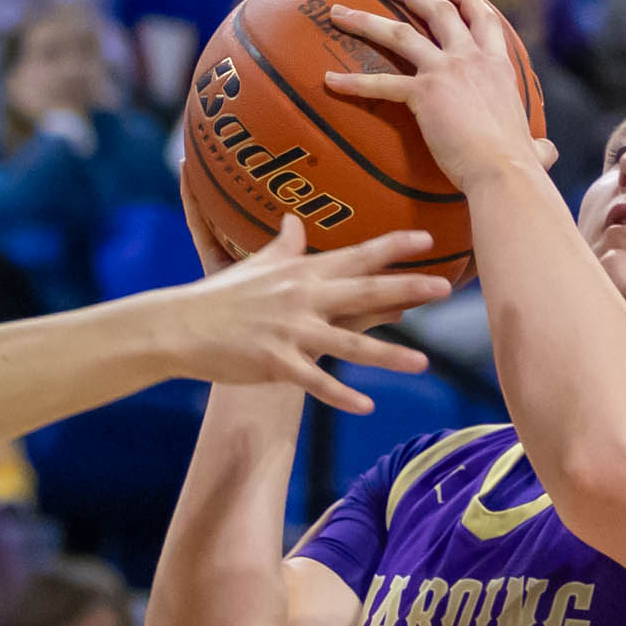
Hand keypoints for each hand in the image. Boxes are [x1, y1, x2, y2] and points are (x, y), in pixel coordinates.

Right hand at [139, 215, 448, 413]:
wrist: (179, 325)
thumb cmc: (220, 295)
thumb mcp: (254, 263)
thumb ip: (283, 244)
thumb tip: (294, 218)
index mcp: (302, 272)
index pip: (356, 256)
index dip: (393, 247)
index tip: (429, 240)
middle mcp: (302, 298)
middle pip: (363, 293)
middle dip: (406, 289)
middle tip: (445, 288)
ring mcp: (290, 331)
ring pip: (349, 345)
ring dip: (388, 355)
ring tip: (423, 364)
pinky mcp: (276, 362)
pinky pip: (316, 382)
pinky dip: (341, 396)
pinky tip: (367, 407)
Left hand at [318, 0, 548, 191]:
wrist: (504, 170)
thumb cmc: (519, 166)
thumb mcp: (534, 147)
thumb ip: (538, 146)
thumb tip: (547, 155)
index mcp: (497, 65)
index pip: (480, 17)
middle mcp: (471, 58)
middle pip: (436, 9)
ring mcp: (445, 71)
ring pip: (399, 34)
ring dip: (366, 20)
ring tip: (338, 12)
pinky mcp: (423, 94)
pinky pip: (380, 84)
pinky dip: (352, 83)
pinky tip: (329, 81)